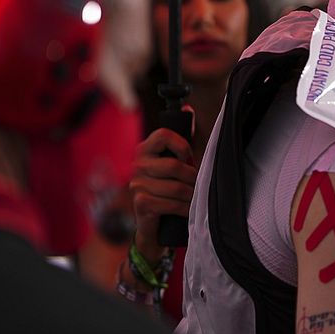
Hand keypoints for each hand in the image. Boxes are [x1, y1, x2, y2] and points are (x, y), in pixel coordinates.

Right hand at [129, 128, 197, 260]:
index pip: (163, 134)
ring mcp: (136, 184)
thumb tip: (187, 108)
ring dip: (191, 196)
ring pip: (175, 187)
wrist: (154, 226)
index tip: (190, 158)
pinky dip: (183, 209)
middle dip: (192, 178)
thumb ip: (181, 142)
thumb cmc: (169, 191)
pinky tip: (187, 211)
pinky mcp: (140, 203)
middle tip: (198, 186)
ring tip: (196, 200)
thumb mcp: (176, 165)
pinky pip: (169, 203)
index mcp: (146, 149)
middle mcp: (138, 164)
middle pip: (174, 166)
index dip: (181, 145)